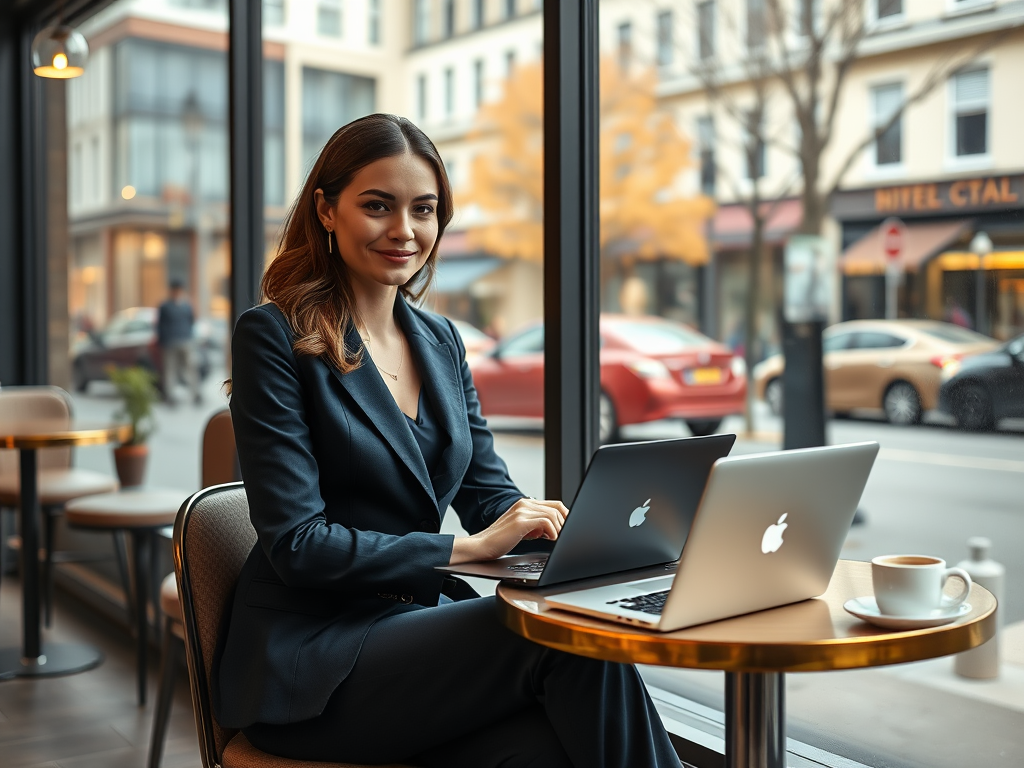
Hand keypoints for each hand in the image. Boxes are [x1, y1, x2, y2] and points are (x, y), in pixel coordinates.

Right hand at [449, 498, 568, 564]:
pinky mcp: (520, 521)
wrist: (481, 546)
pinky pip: (546, 522)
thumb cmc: (500, 540)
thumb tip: (554, 529)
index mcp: (525, 504)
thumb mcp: (521, 529)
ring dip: (559, 529)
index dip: (565, 516)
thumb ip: (535, 525)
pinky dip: (552, 532)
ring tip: (554, 540)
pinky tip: (549, 540)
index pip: (554, 504)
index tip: (568, 529)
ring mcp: (522, 511)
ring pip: (553, 515)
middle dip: (565, 523)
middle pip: (557, 508)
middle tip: (564, 536)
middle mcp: (524, 504)